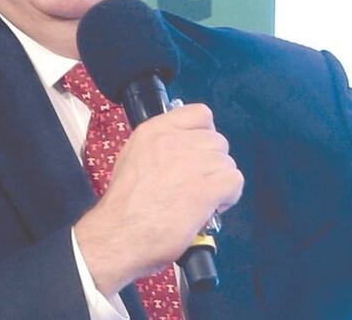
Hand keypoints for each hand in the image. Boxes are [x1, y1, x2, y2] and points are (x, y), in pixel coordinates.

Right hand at [74, 104, 243, 293]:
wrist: (117, 236)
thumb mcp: (133, 159)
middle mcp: (175, 141)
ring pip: (227, 163)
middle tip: (199, 185)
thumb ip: (161, 148)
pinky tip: (211, 208)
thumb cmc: (123, 207)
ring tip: (202, 200)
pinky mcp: (206, 188)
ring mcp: (192, 162)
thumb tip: (185, 153)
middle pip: (217, 141)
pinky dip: (229, 196)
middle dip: (213, 164)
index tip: (199, 154)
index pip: (200, 114)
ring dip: (219, 182)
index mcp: (154, 131)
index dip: (205, 135)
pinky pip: (234, 181)